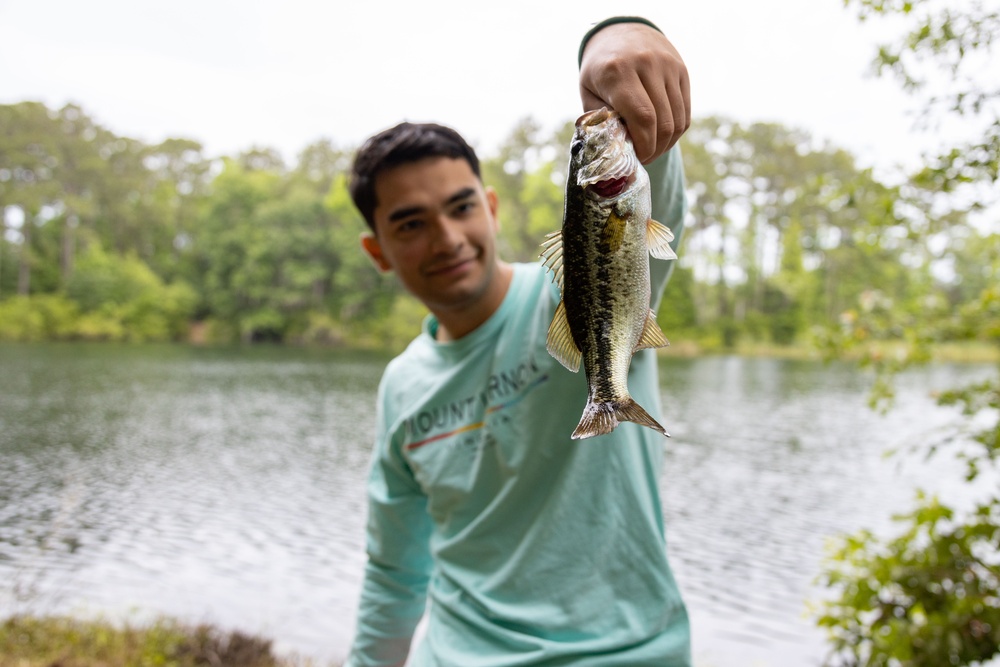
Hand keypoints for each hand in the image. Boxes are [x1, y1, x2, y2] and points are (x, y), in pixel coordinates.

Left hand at [579, 22, 690, 163]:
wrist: (622, 31)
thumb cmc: (600, 68)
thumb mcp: (588, 91)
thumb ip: (599, 120)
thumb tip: (616, 149)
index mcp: (618, 71)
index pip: (643, 118)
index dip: (644, 146)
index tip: (636, 158)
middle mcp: (647, 65)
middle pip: (663, 123)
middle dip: (654, 149)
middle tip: (643, 159)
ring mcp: (668, 66)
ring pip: (678, 120)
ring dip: (666, 144)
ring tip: (652, 150)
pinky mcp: (682, 70)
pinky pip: (685, 112)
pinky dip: (676, 132)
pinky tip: (662, 137)